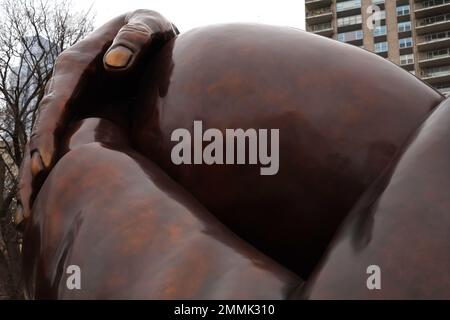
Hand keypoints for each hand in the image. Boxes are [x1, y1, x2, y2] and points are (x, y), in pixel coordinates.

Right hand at [15, 10, 177, 226]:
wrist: (154, 39)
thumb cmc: (152, 30)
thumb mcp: (148, 24)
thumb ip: (134, 38)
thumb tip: (112, 62)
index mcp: (77, 66)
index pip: (56, 102)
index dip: (48, 132)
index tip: (45, 162)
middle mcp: (68, 87)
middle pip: (43, 127)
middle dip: (34, 164)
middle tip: (30, 203)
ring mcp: (74, 102)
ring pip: (47, 140)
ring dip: (36, 175)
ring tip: (30, 213)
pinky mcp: (84, 115)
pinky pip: (64, 143)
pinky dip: (55, 169)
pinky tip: (50, 197)